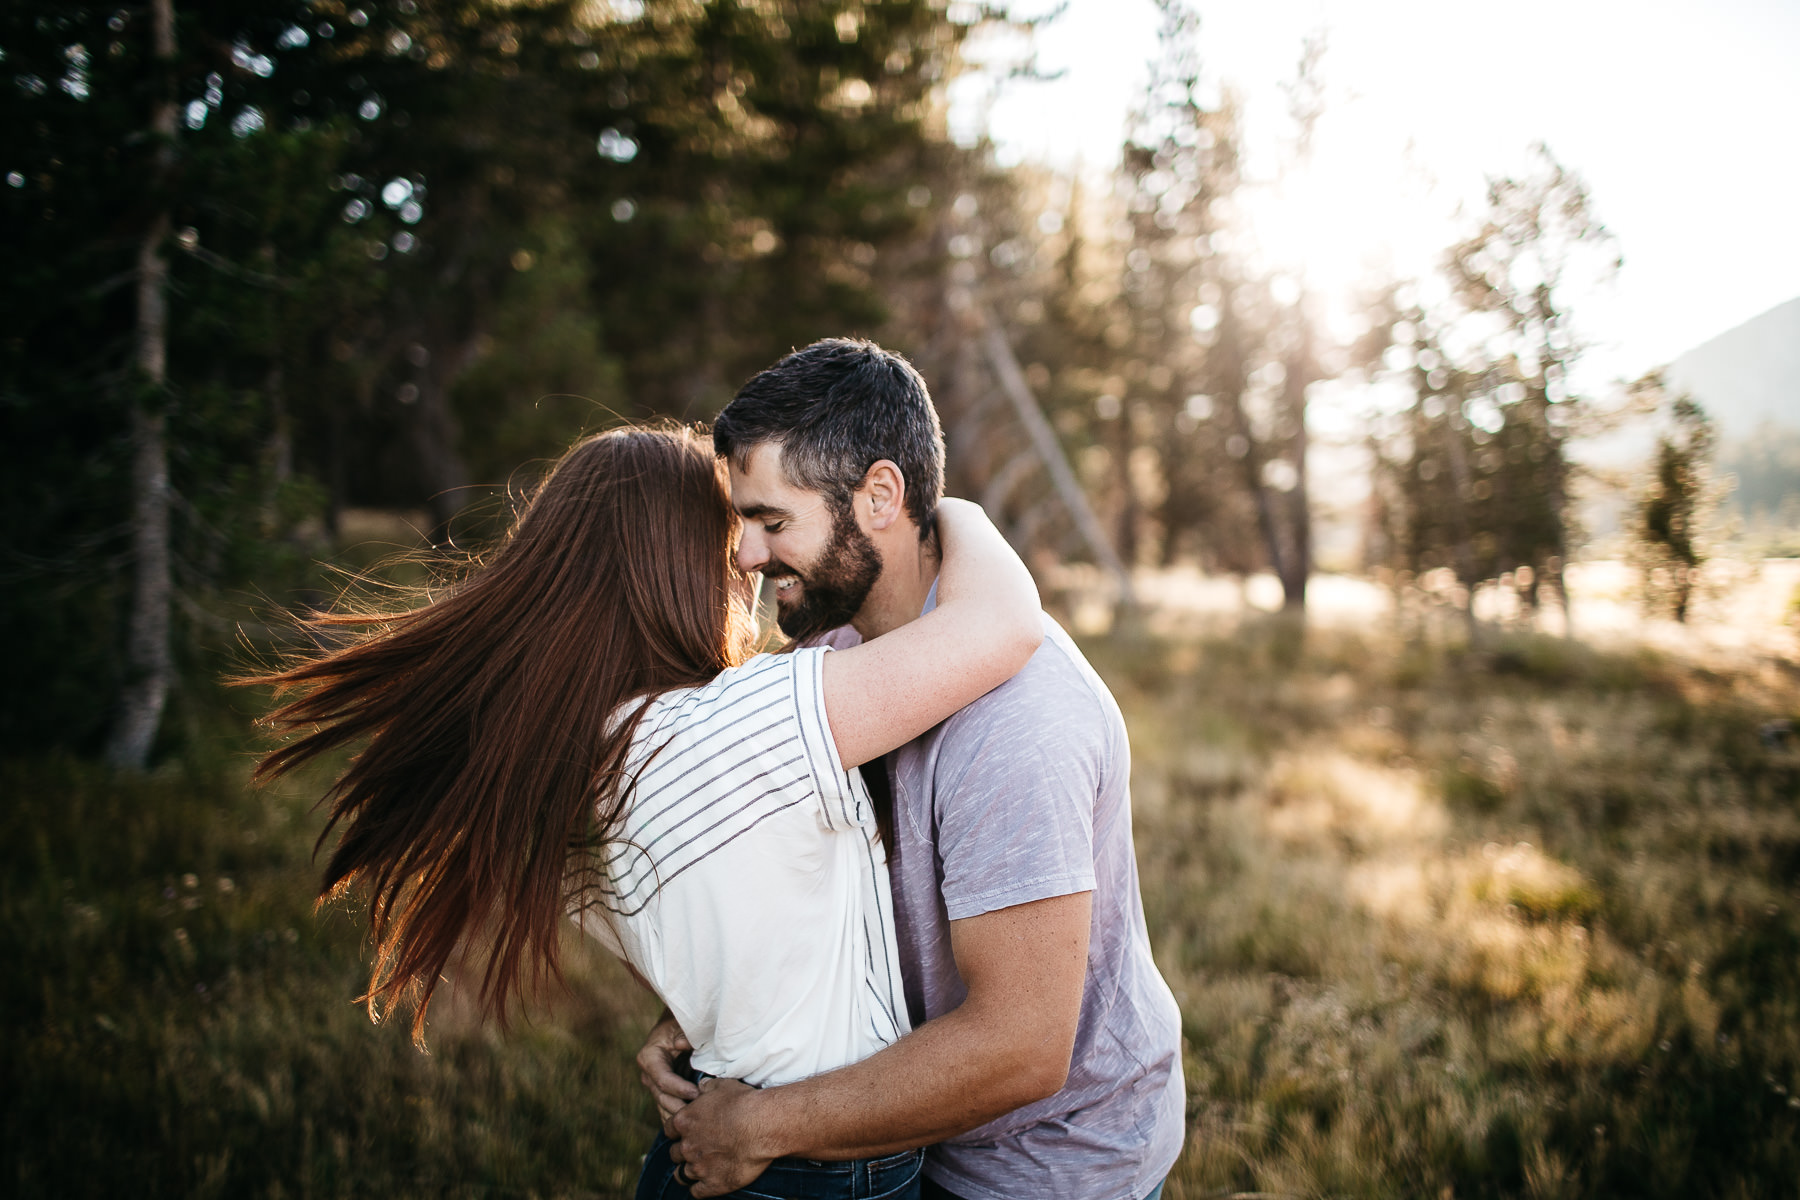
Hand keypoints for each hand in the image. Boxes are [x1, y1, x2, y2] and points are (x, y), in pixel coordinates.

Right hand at [636, 1014, 697, 1134]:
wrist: (676, 1024)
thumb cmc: (680, 1022)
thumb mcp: (681, 1024)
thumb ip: (683, 1034)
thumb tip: (683, 1044)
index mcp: (649, 1058)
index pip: (663, 1080)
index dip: (680, 1089)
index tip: (697, 1093)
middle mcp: (648, 1075)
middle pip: (663, 1099)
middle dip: (682, 1108)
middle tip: (701, 1115)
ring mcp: (654, 1086)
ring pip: (665, 1109)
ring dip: (681, 1117)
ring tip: (699, 1125)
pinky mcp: (663, 1093)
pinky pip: (669, 1110)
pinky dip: (679, 1119)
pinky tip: (693, 1130)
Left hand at [667, 1078, 775, 1197]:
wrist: (762, 1125)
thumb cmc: (743, 1103)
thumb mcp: (722, 1085)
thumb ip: (706, 1087)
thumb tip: (700, 1086)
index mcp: (684, 1121)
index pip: (669, 1130)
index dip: (678, 1131)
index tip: (687, 1132)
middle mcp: (687, 1146)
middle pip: (674, 1153)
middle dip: (683, 1152)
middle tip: (697, 1149)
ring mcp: (698, 1167)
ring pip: (682, 1175)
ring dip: (690, 1171)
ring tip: (702, 1168)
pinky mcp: (712, 1184)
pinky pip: (696, 1192)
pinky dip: (700, 1189)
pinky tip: (708, 1184)